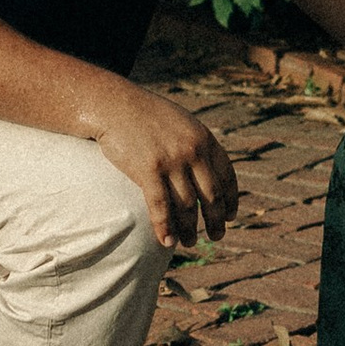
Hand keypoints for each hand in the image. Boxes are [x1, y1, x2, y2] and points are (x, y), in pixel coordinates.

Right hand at [84, 79, 240, 251]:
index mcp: (204, 138)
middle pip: (211, 196)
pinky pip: (161, 207)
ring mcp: (171, 161)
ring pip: (188, 206)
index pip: (227, 176)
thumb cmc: (145, 113)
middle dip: (215, 221)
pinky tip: (167, 242)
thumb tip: (207, 169)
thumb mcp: (180, 122)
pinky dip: (165, 228)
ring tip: (189, 242)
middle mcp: (192, 150)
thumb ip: (196, 144)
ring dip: (190, 229)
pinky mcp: (148, 170)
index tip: (229, 216)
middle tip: (216, 237)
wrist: (114, 104)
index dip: (230, 200)